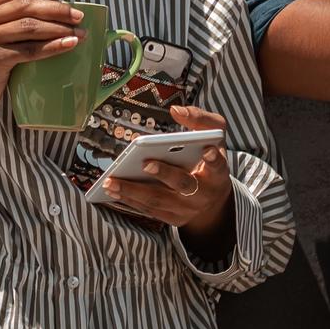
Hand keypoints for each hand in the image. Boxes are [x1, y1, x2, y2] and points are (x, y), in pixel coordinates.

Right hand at [0, 0, 83, 126]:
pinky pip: (30, 50)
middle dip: (57, 8)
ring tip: (79, 32)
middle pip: (26, 5)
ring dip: (59, 28)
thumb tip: (50, 7)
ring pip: (31, 26)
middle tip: (78, 15)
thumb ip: (9, 19)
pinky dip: (53, 47)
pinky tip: (69, 45)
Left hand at [96, 104, 234, 236]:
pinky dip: (129, 200)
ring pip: (159, 200)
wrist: (212, 201)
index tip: (206, 150)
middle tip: (145, 163)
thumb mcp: (214, 139)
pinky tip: (112, 189)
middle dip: (165, 174)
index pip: (218, 165)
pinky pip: (148, 210)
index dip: (213, 159)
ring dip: (133, 191)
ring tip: (110, 180)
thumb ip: (201, 120)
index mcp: (217, 173)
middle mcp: (203, 193)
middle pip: (184, 184)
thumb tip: (176, 110)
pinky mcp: (172, 218)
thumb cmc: (207, 161)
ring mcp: (187, 208)